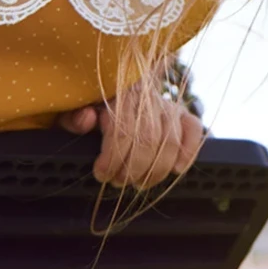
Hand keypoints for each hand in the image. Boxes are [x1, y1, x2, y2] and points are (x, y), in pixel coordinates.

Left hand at [58, 84, 203, 189]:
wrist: (113, 86)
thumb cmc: (91, 105)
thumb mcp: (74, 109)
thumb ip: (74, 116)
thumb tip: (88, 119)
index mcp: (118, 92)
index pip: (122, 128)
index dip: (113, 158)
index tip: (101, 174)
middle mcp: (146, 95)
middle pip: (148, 139)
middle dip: (132, 169)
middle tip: (118, 182)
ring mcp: (166, 104)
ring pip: (170, 140)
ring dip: (155, 170)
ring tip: (138, 183)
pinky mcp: (181, 113)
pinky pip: (193, 128)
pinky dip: (189, 150)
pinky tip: (176, 169)